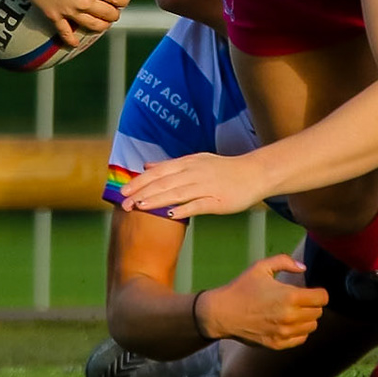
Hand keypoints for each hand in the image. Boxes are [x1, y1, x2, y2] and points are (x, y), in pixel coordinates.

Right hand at [10, 0, 130, 47]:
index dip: (123, 0)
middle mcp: (85, 2)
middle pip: (108, 15)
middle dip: (114, 14)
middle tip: (114, 12)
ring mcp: (69, 11)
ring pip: (92, 25)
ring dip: (101, 26)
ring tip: (103, 25)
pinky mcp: (53, 15)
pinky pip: (65, 32)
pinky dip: (72, 40)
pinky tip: (76, 43)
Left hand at [120, 152, 270, 219]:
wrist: (254, 174)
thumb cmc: (224, 169)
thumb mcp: (196, 161)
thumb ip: (170, 165)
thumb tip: (146, 166)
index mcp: (188, 163)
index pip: (158, 172)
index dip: (140, 181)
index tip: (123, 191)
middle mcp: (194, 172)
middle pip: (164, 183)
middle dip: (142, 193)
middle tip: (124, 203)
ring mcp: (206, 186)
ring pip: (177, 193)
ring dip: (157, 200)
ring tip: (140, 207)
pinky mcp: (217, 200)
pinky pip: (197, 205)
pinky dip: (183, 209)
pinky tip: (169, 215)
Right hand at [197, 254, 328, 349]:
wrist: (222, 313)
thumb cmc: (242, 288)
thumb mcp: (261, 267)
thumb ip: (285, 262)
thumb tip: (304, 268)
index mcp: (290, 297)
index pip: (322, 298)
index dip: (319, 292)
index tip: (311, 290)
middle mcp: (290, 317)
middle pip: (318, 312)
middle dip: (313, 304)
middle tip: (301, 300)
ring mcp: (284, 332)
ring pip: (311, 327)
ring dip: (307, 318)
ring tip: (295, 311)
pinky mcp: (277, 344)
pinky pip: (300, 339)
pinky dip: (299, 331)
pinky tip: (289, 323)